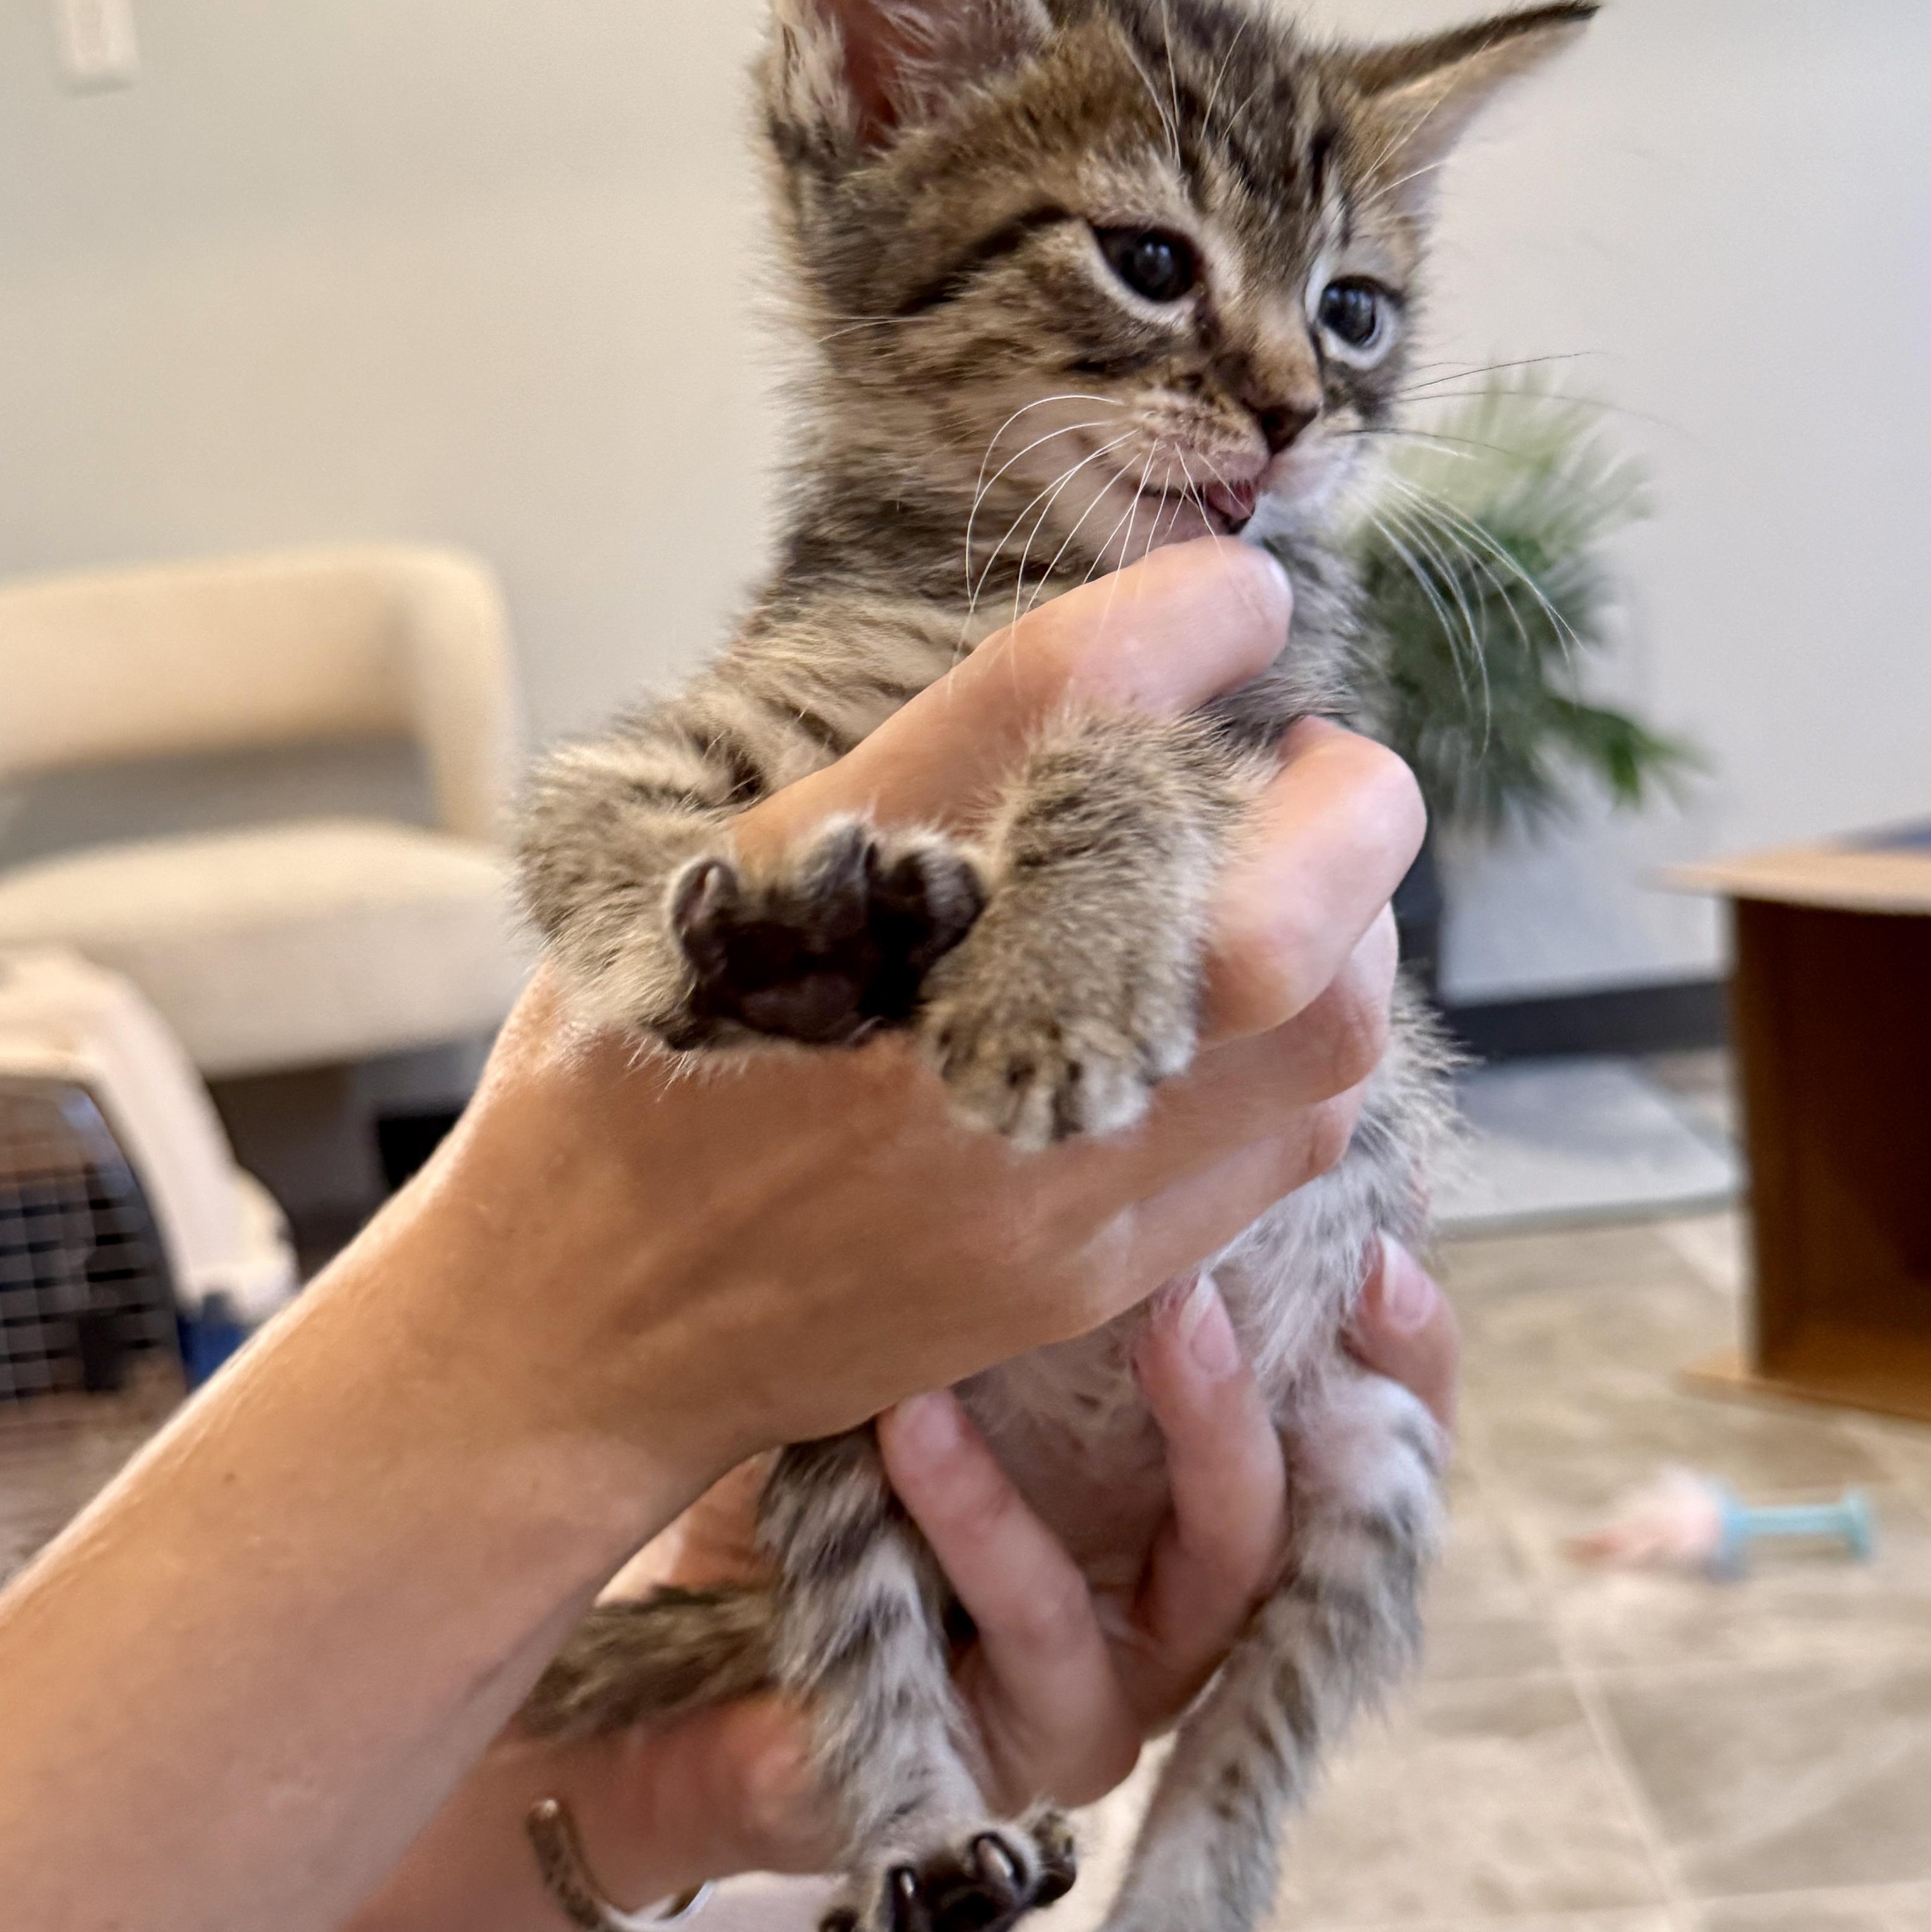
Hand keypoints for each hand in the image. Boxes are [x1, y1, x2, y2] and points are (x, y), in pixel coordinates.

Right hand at [398, 536, 1425, 1482]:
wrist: (580, 1323)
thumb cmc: (633, 1066)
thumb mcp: (713, 862)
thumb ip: (919, 765)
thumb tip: (1122, 683)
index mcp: (843, 881)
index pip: (1081, 695)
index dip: (1202, 614)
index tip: (1240, 608)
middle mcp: (966, 1031)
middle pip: (1283, 895)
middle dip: (1350, 797)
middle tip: (1309, 764)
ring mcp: (1047, 1174)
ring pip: (1331, 1030)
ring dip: (1348, 925)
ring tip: (1281, 885)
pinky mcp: (1086, 1275)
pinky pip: (1295, 1146)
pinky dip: (1305, 1048)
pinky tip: (1240, 1014)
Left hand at [583, 1231, 1463, 1877]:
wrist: (696, 1634)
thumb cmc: (844, 1446)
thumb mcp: (964, 1328)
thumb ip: (1065, 1253)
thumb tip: (1138, 1089)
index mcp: (1204, 1486)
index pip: (1363, 1421)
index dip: (1405, 1345)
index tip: (1383, 1241)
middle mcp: (1199, 1587)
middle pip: (1318, 1499)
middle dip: (1287, 1382)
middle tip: (1218, 1286)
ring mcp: (1139, 1680)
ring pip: (1219, 1569)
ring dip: (1190, 1433)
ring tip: (1143, 1312)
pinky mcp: (1049, 1745)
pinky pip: (1048, 1628)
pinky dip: (988, 1518)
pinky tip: (915, 1424)